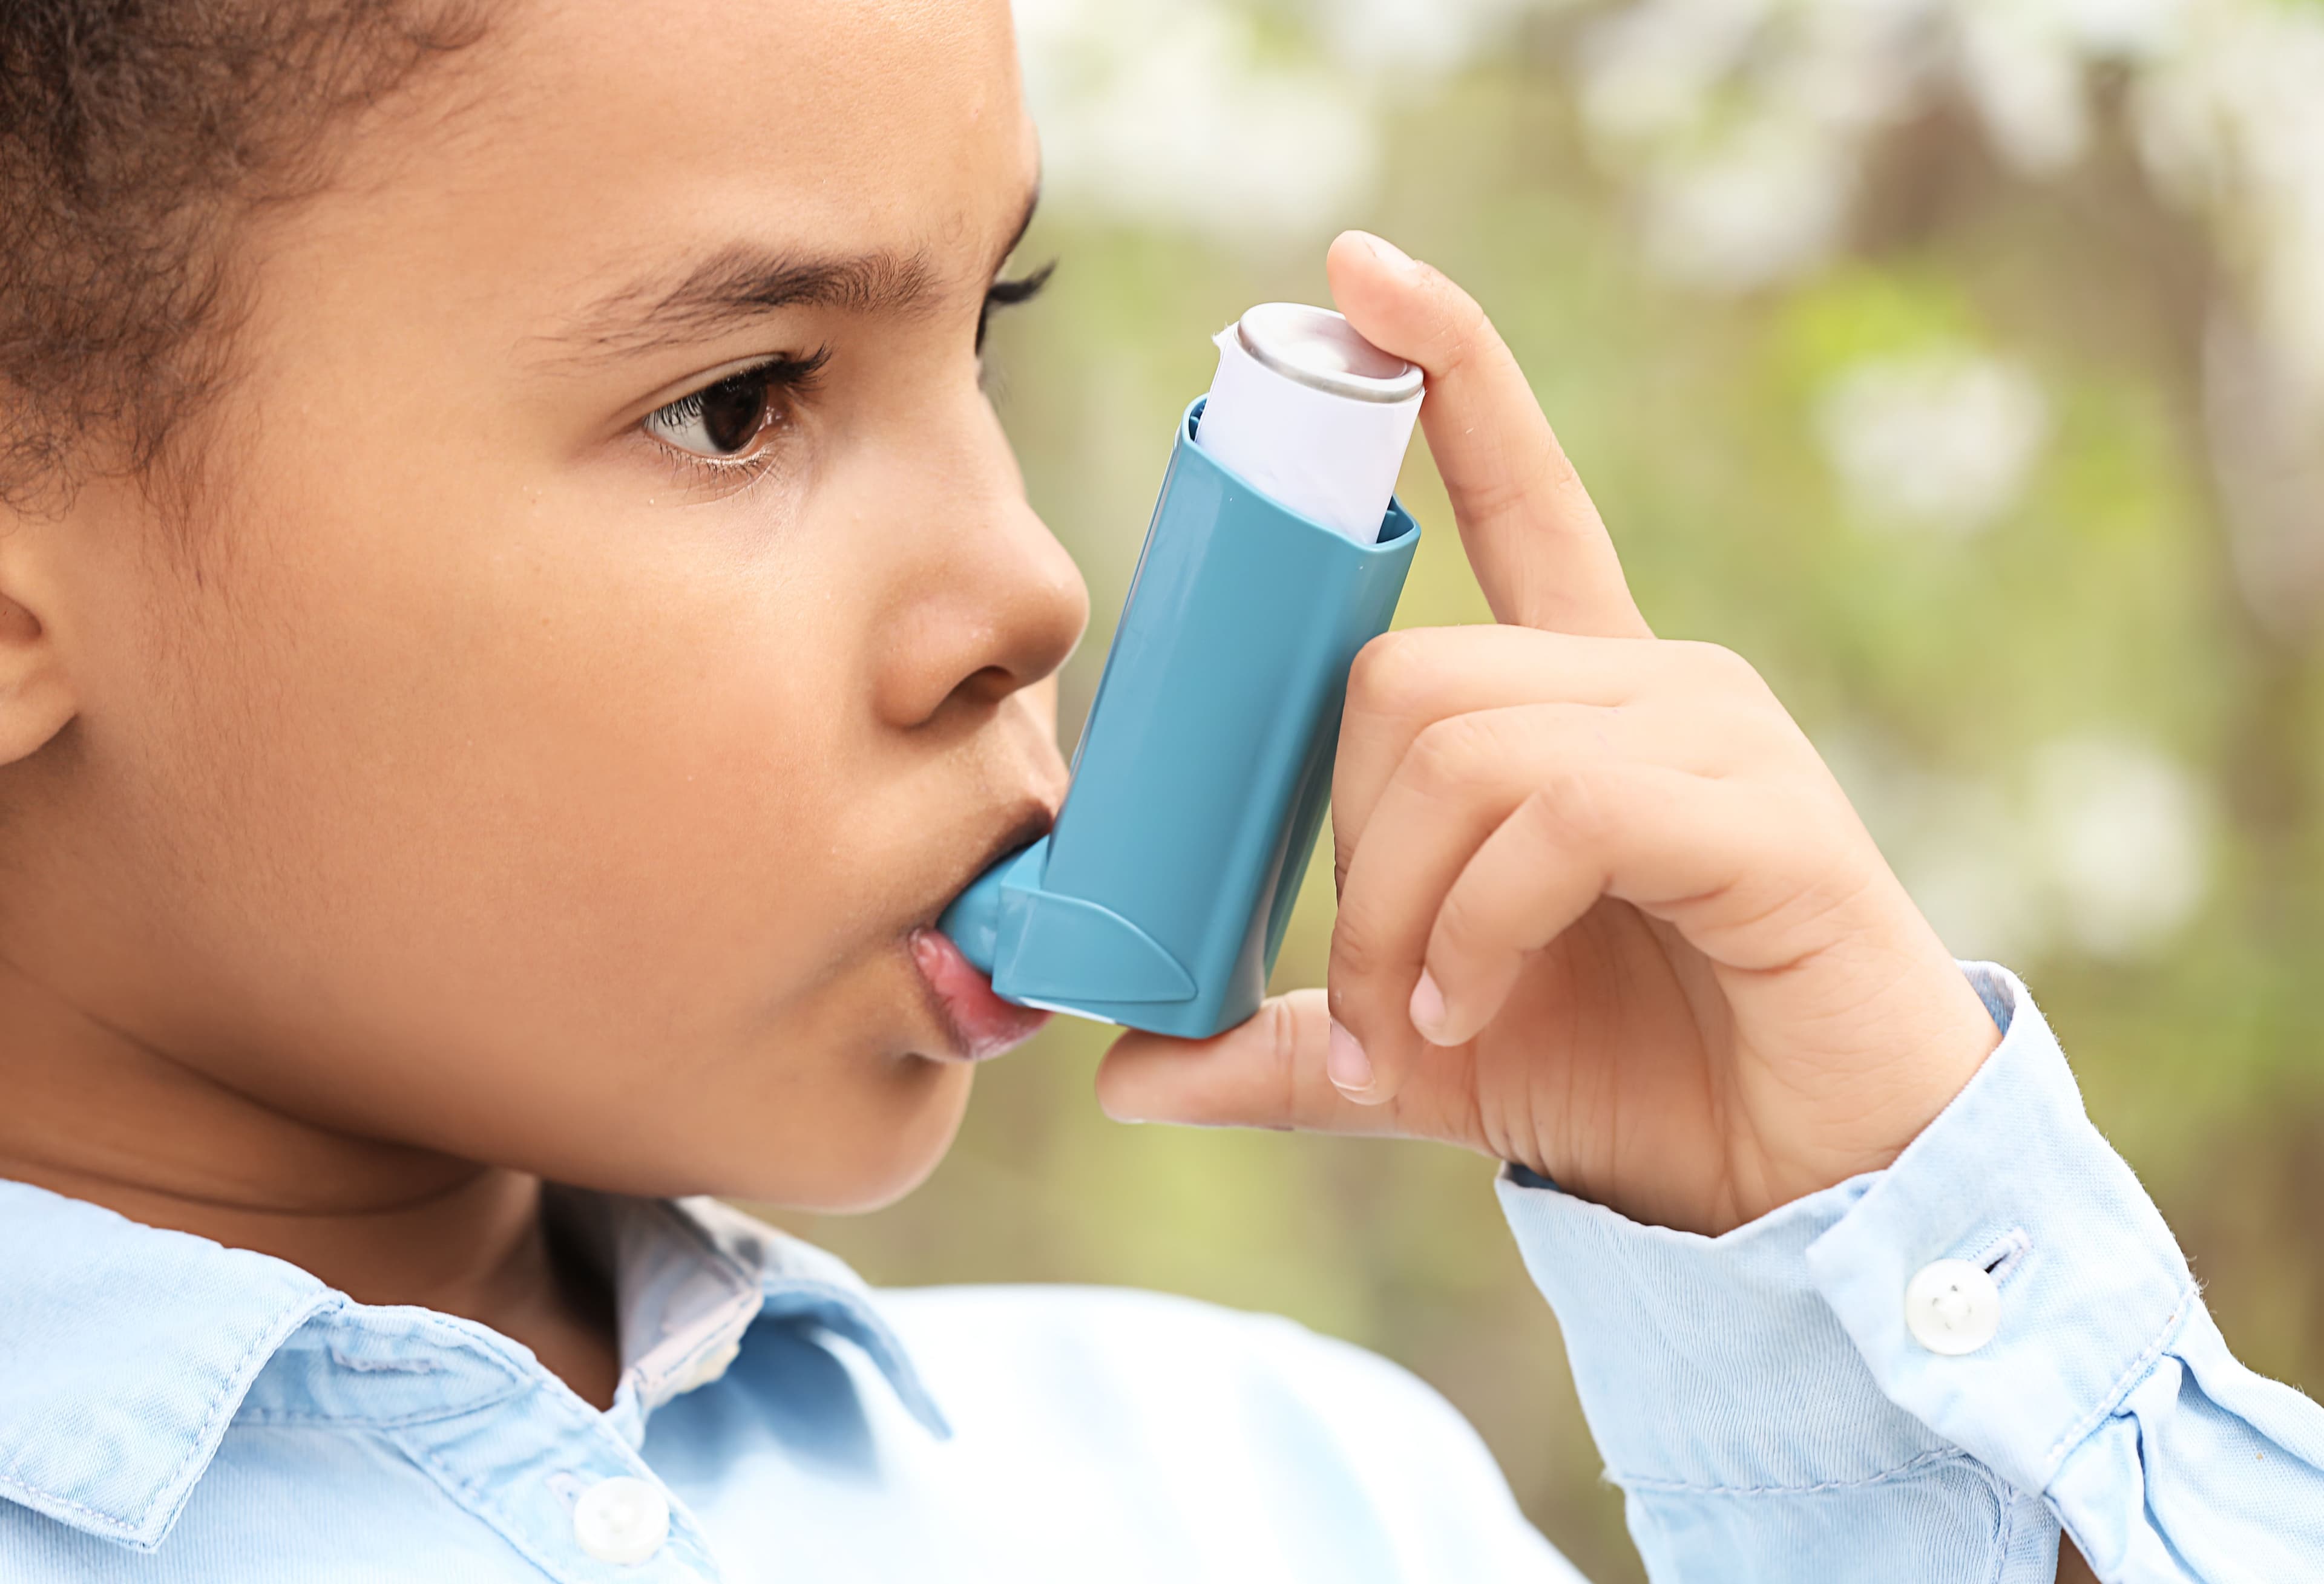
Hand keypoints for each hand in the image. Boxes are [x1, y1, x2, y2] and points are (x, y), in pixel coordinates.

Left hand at [1096, 232, 2001, 1236]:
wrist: (1802, 1181)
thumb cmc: (1634, 1078)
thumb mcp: (1425, 1046)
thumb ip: (1283, 1041)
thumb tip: (1122, 1065)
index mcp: (1577, 700)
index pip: (1514, 490)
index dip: (1448, 370)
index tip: (1354, 274)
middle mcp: (1649, 681)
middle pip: (1404, 674)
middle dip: (1344, 849)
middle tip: (1361, 988)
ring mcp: (1711, 731)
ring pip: (1461, 743)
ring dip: (1395, 908)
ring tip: (1418, 1017)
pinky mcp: (1757, 811)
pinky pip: (1555, 812)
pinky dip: (1477, 923)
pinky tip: (1474, 1005)